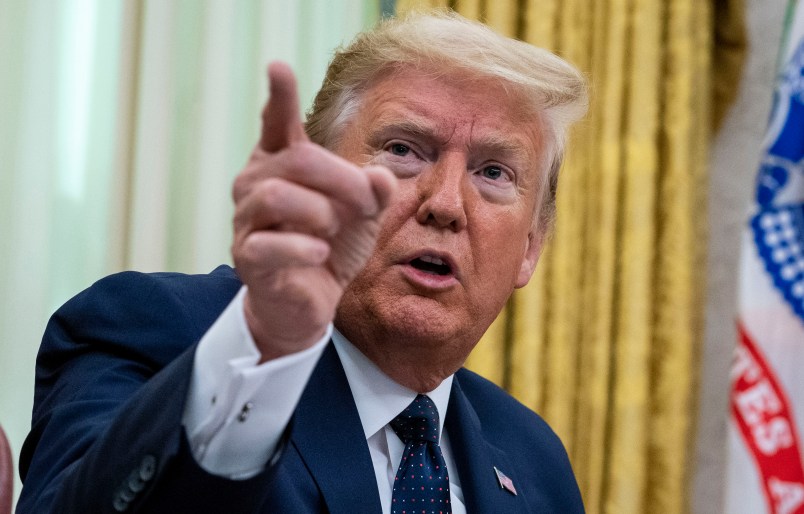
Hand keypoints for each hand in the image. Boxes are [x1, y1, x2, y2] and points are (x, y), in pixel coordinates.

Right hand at [231, 62, 395, 361]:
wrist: (307, 302)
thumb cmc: (330, 247)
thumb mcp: (362, 215)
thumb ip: (372, 190)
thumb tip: (379, 175)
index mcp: (282, 164)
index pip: (277, 124)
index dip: (279, 97)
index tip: (278, 67)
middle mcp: (255, 183)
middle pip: (295, 160)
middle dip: (341, 179)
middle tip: (366, 203)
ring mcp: (246, 219)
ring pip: (275, 195)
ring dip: (319, 213)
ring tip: (332, 232)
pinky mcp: (247, 256)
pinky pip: (268, 243)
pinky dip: (301, 247)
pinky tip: (320, 255)